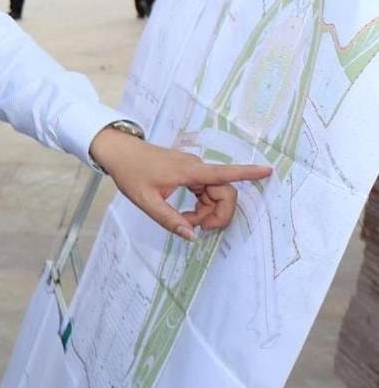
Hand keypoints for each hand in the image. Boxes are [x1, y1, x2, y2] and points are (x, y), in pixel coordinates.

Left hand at [89, 127, 272, 239]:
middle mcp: (195, 167)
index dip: (248, 173)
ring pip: (215, 193)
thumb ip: (169, 219)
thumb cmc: (130, 172)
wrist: (118, 152)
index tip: (268, 171)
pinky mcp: (189, 173)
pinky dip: (202, 205)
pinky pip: (206, 191)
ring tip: (186, 221)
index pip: (223, 172)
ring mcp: (193, 169)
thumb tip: (192, 235)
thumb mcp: (146, 201)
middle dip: (218, 214)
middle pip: (224, 192)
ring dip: (208, 212)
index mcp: (188, 171)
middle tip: (197, 227)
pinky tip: (187, 214)